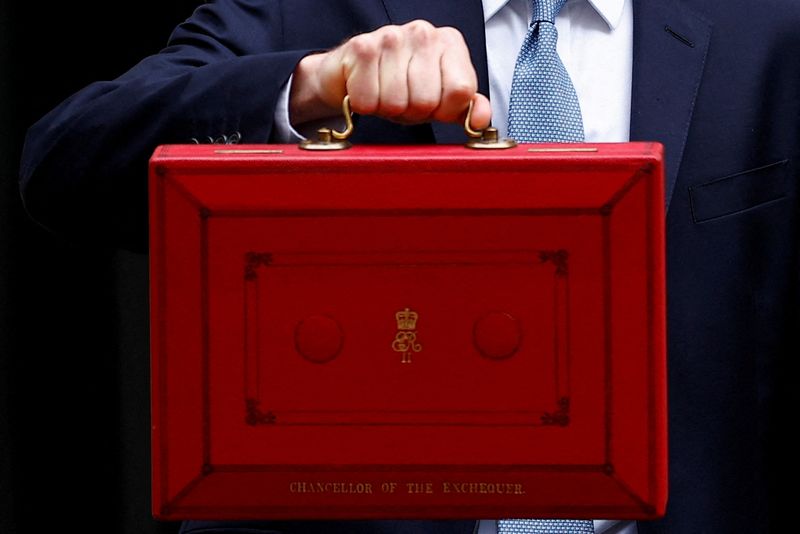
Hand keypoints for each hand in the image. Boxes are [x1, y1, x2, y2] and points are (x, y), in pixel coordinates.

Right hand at [290, 20, 491, 131]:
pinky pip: (368, 101)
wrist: (352, 74)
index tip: (433, 105)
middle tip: (402, 100)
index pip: (461, 92)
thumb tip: (480, 120)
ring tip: (383, 94)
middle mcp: (424, 33)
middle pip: (427, 101)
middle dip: (411, 112)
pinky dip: (365, 105)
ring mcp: (392, 36)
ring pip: (396, 103)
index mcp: (449, 43)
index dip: (443, 111)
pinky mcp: (362, 47)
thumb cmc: (400, 86)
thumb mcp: (440, 100)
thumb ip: (465, 108)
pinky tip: (366, 89)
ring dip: (386, 109)